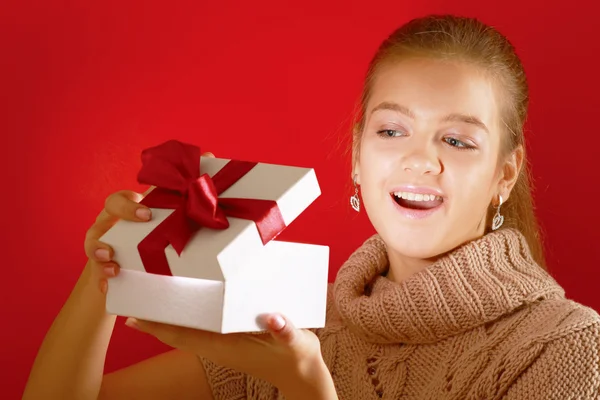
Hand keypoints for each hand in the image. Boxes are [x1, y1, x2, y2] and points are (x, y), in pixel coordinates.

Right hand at [83, 151, 213, 292]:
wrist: (136, 266)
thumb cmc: (153, 232)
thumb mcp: (167, 212)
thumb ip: (185, 187)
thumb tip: (209, 155)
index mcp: (127, 210)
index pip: (119, 199)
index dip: (130, 206)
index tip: (147, 214)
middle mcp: (110, 224)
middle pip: (103, 216)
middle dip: (119, 221)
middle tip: (137, 229)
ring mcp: (103, 244)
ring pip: (91, 244)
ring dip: (99, 252)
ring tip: (113, 263)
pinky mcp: (101, 268)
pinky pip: (96, 273)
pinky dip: (101, 278)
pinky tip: (109, 284)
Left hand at [126, 313, 332, 395]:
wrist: (302, 374)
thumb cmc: (296, 357)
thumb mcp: (294, 342)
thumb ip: (284, 330)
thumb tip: (273, 317)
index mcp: (227, 345)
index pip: (184, 335)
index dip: (158, 326)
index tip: (134, 316)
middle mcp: (219, 344)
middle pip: (179, 331)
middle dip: (156, 318)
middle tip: (135, 297)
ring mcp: (224, 342)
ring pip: (188, 330)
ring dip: (169, 316)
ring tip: (152, 298)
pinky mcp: (231, 338)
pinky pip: (202, 327)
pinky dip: (188, 316)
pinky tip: (187, 304)